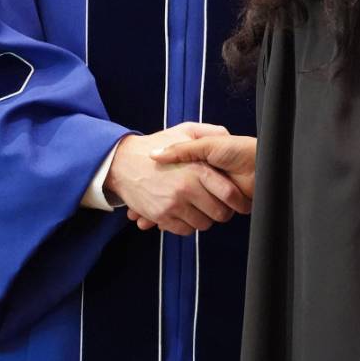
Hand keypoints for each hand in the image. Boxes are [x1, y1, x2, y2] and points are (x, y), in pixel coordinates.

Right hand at [106, 122, 250, 237]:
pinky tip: (185, 213)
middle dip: (223, 212)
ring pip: (203, 224)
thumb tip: (227, 137)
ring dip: (204, 219)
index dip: (237, 200)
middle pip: (219, 213)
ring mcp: (173, 204)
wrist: (122, 161)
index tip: (237, 201)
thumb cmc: (155, 145)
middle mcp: (186, 188)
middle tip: (219, 206)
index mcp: (197, 169)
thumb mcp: (185, 129)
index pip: (229, 194)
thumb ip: (209, 132)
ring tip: (200, 208)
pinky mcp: (161, 216)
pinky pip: (184, 230)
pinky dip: (187, 225)